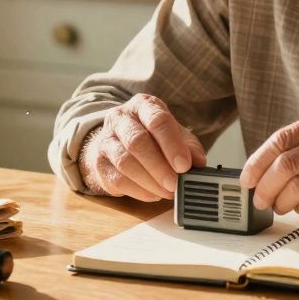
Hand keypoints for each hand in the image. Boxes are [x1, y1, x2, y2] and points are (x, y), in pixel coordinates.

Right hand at [80, 94, 206, 201]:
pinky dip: (139, 191)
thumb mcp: (175, 136)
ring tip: (167, 191)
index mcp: (143, 105)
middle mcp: (121, 118)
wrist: (118, 143)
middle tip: (175, 183)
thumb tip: (199, 163)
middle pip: (138, 141)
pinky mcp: (99, 163)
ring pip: (125, 162)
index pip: (157, 120)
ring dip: (150, 181)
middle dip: (160, 166)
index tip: (184, 165)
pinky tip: (153, 194)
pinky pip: (118, 179)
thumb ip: (189, 147)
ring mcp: (106, 140)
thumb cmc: (152, 137)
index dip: (172, 144)